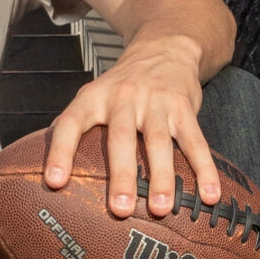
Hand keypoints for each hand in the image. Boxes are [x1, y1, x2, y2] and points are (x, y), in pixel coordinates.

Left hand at [44, 34, 221, 217]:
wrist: (164, 48)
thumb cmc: (121, 86)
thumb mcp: (93, 96)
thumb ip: (76, 128)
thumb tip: (50, 173)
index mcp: (93, 98)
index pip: (70, 124)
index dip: (60, 152)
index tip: (54, 182)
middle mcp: (122, 98)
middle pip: (121, 139)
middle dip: (120, 176)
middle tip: (120, 210)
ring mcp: (155, 102)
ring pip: (159, 143)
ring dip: (162, 178)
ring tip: (162, 209)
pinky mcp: (184, 108)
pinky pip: (196, 141)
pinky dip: (204, 169)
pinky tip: (209, 195)